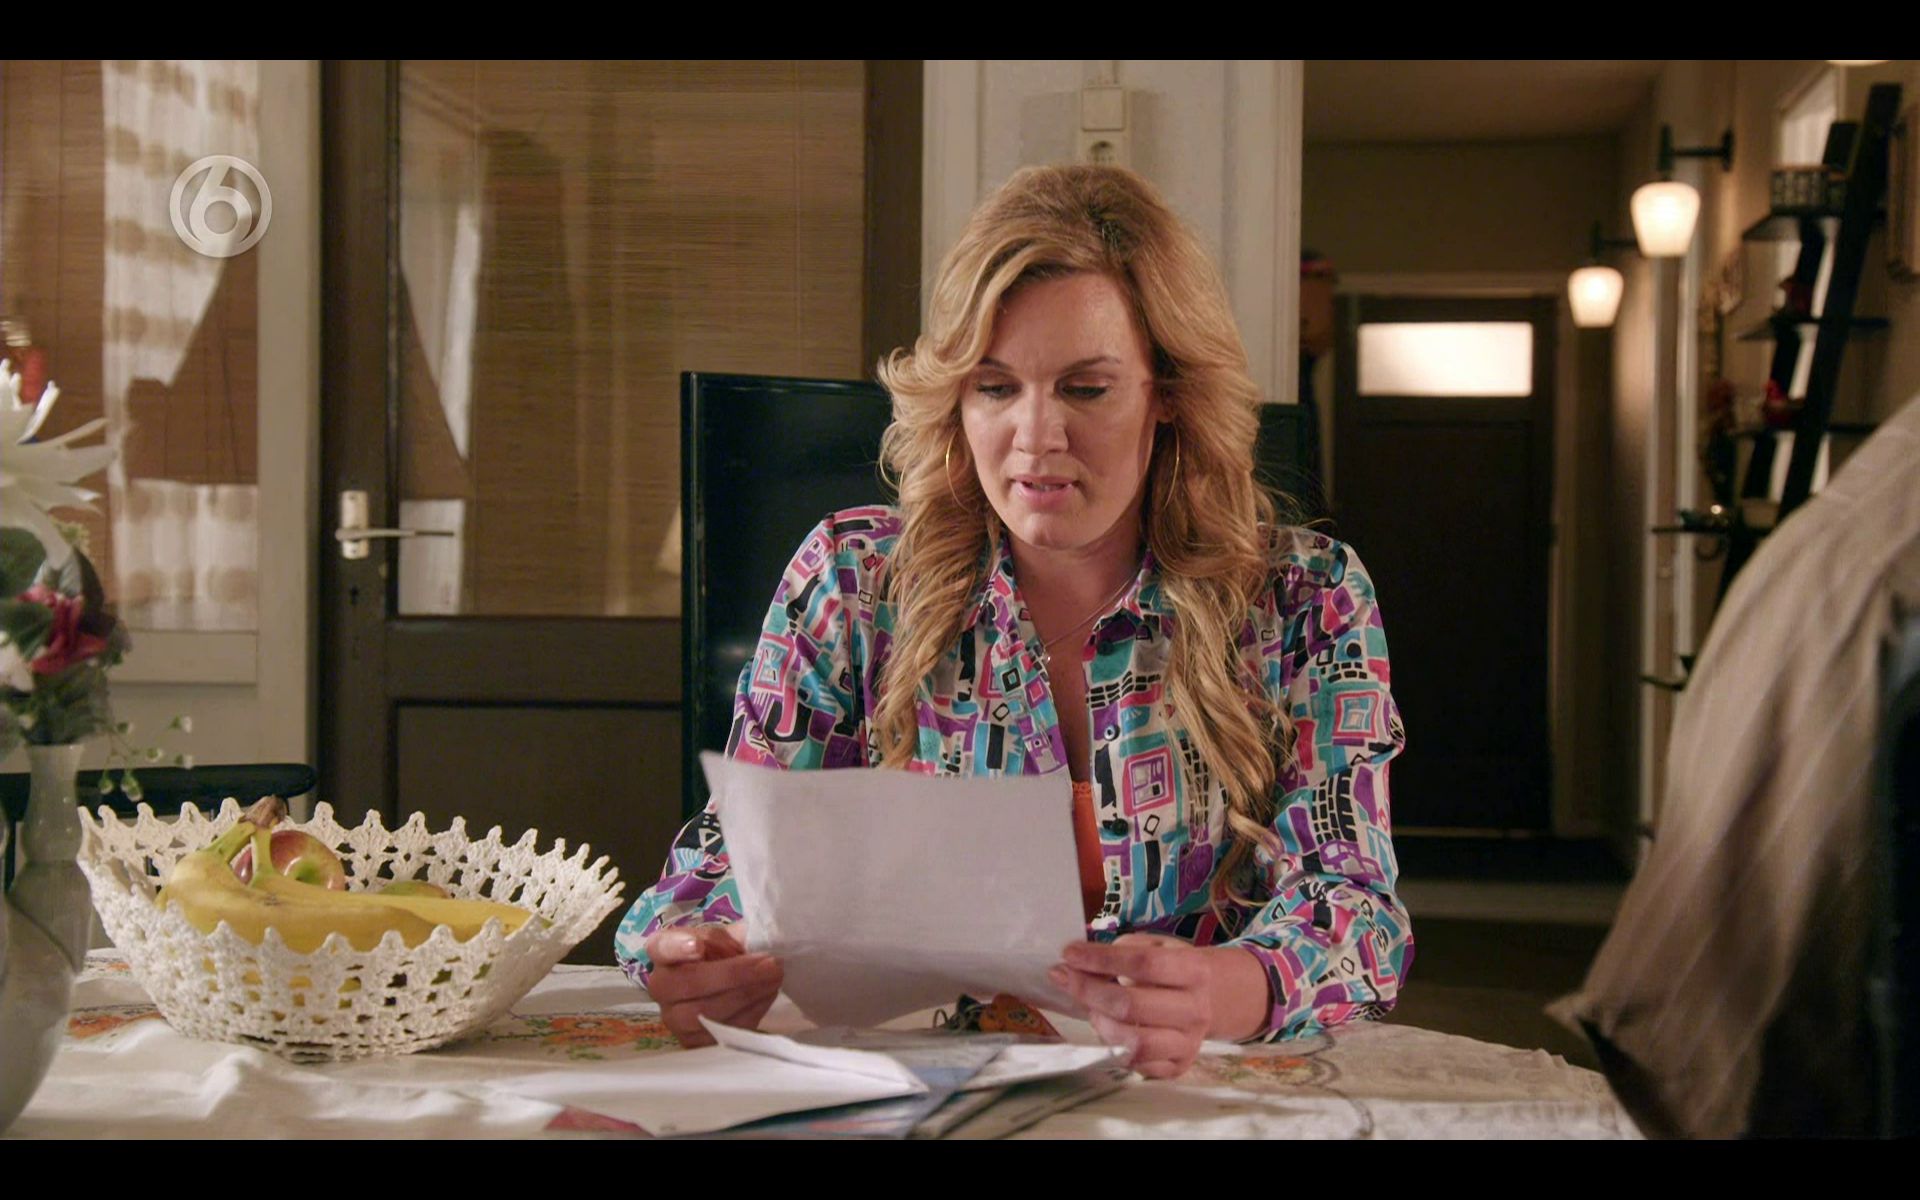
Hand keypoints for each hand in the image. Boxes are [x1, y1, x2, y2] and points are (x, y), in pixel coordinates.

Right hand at [643, 922, 782, 1047]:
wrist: (727, 987)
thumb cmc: (724, 956)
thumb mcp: (726, 938)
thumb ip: (732, 938)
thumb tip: (751, 943)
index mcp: (664, 952)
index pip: (661, 947)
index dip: (677, 947)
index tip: (698, 946)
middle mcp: (662, 986)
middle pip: (688, 983)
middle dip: (733, 974)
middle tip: (769, 964)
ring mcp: (673, 1018)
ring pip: (705, 1013)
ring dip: (746, 995)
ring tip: (774, 978)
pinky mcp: (692, 1042)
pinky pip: (720, 1033)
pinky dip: (749, 1014)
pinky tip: (767, 996)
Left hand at [1051, 933, 1243, 1079]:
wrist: (1211, 1000)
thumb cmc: (1173, 969)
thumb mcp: (1158, 946)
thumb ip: (1124, 949)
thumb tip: (1081, 961)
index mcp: (1194, 970)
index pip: (1143, 964)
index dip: (1101, 958)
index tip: (1069, 953)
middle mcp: (1195, 1010)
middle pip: (1131, 1005)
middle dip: (1088, 990)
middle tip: (1064, 977)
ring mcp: (1189, 1043)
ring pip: (1132, 1041)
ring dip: (1099, 1022)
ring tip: (1090, 1007)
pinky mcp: (1177, 1067)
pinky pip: (1135, 1064)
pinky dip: (1112, 1045)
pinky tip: (1105, 1027)